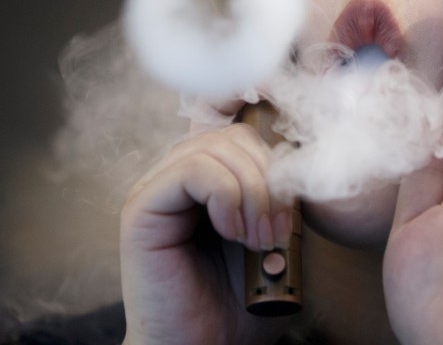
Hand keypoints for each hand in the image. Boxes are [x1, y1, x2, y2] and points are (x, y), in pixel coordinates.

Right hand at [120, 115, 294, 344]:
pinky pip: (192, 170)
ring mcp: (157, 188)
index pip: (248, 136)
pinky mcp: (142, 207)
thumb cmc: (240, 305)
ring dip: (251, 192)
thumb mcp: (276, 240)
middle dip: (269, 180)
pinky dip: (225, 196)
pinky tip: (232, 233)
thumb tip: (300, 164)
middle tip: (277, 233)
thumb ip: (283, 198)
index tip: (293, 213)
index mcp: (211, 180)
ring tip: (256, 240)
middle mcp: (179, 176)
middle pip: (235, 137)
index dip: (278, 164)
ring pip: (215, 147)